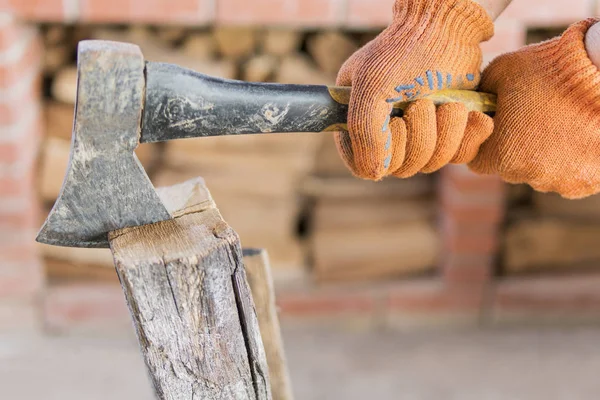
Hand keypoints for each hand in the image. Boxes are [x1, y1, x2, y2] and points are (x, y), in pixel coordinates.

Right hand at [335, 0, 494, 179]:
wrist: (450, 28)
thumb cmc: (405, 52)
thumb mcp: (372, 87)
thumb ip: (364, 131)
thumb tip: (373, 174)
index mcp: (358, 123)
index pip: (363, 166)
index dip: (382, 155)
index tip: (396, 125)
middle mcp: (387, 134)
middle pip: (401, 169)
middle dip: (419, 136)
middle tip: (423, 102)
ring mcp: (419, 135)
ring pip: (430, 163)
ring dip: (445, 132)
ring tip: (449, 102)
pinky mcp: (448, 133)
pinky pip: (458, 156)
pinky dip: (467, 135)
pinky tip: (471, 114)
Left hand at [469, 19, 599, 198]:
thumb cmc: (548, 69)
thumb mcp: (498, 74)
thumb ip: (479, 98)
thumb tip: (469, 106)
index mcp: (501, 155)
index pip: (478, 162)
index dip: (485, 144)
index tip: (497, 128)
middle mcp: (529, 175)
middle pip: (511, 168)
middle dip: (516, 148)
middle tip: (532, 121)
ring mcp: (561, 181)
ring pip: (541, 174)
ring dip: (545, 156)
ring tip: (559, 124)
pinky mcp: (588, 182)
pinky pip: (570, 178)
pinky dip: (571, 162)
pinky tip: (576, 136)